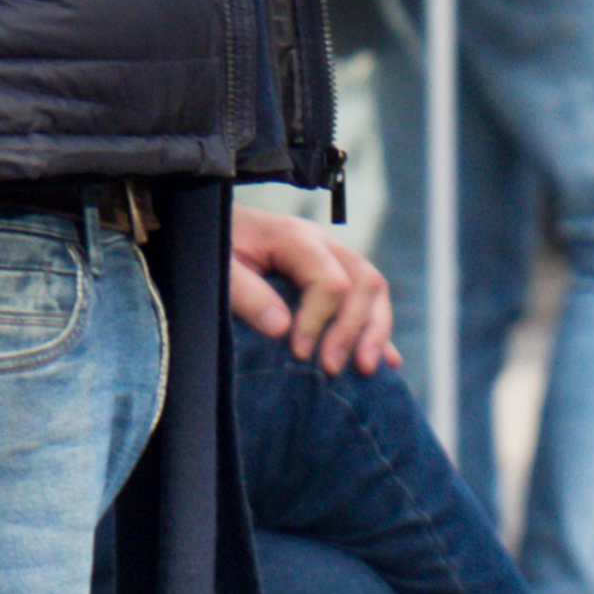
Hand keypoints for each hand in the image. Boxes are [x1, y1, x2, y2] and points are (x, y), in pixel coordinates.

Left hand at [228, 206, 397, 375]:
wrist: (207, 225)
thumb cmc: (211, 247)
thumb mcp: (219, 269)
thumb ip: (247, 294)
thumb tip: (283, 328)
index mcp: (295, 237)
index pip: (329, 280)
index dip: (318, 321)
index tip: (298, 354)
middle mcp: (321, 244)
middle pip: (363, 281)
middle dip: (355, 329)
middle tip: (332, 369)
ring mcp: (330, 257)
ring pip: (372, 287)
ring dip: (374, 330)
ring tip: (366, 369)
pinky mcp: (330, 274)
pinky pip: (366, 298)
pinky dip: (377, 329)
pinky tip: (386, 359)